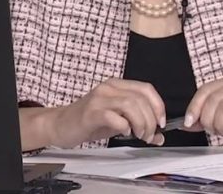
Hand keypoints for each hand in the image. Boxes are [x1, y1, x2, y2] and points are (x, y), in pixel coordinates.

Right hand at [24, 78, 166, 148]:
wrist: (60, 125)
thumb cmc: (90, 122)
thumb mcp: (118, 122)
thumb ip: (138, 125)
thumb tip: (159, 137)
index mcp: (117, 85)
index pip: (146, 88)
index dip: (158, 106)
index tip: (162, 123)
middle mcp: (109, 88)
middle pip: (140, 99)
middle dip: (150, 120)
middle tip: (149, 135)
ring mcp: (99, 98)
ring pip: (130, 105)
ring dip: (140, 123)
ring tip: (139, 135)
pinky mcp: (91, 112)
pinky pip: (114, 117)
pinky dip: (124, 126)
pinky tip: (124, 133)